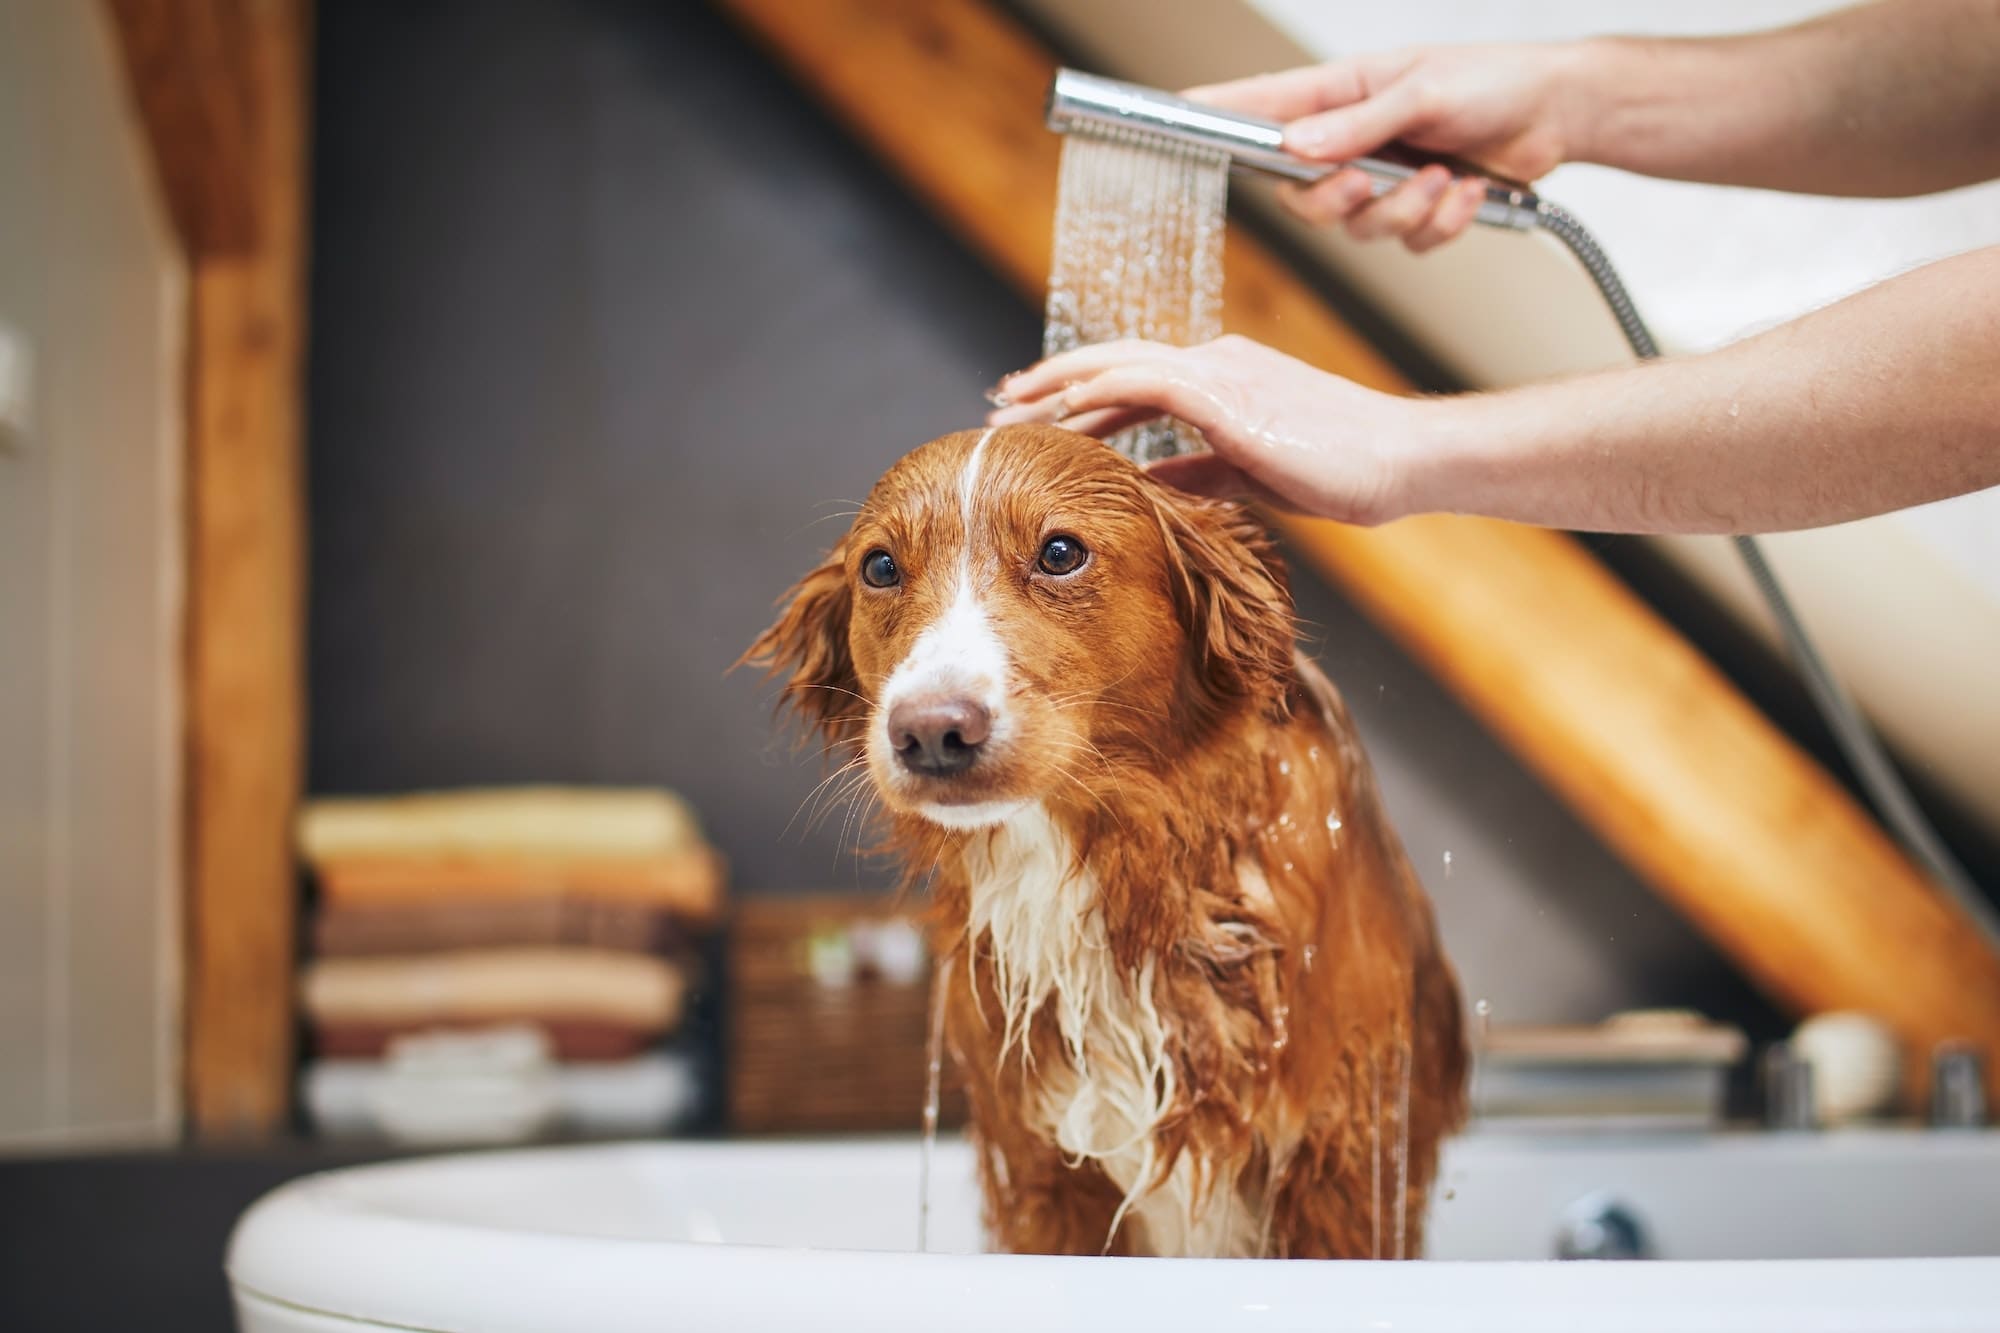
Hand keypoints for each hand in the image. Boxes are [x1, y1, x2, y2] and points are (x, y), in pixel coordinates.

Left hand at [986, 336, 1443, 526]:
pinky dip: (1103, 389)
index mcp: (1223, 379)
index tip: (1034, 414)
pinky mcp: (1230, 395)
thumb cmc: (1344, 469)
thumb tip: (1150, 480)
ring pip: (1119, 364)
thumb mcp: (1253, 474)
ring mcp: (1223, 373)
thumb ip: (1200, 470)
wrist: (1402, 459)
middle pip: (1113, 363)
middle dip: (1051, 381)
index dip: (1081, 394)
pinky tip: (1066, 410)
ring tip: (1013, 405)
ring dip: (1060, 384)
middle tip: (1000, 401)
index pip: (1134, 379)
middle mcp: (1217, 363)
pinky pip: (1150, 382)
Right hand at [1187, 43, 1585, 251]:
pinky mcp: (1415, 210)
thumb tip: (1296, 146)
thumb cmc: (1493, 80)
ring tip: (1445, 176)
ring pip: (1356, 229)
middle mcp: (1351, 140)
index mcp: (1340, 95)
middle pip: (1300, 195)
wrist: (1558, 112)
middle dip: (1336, 201)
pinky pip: (1406, 243)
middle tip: (1368, 183)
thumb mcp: (1423, 91)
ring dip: (1405, 211)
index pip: (1260, 107)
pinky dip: (1440, 223)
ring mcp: (1381, 178)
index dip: (1214, 113)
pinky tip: (1469, 190)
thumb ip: (1358, 124)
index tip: (1173, 115)